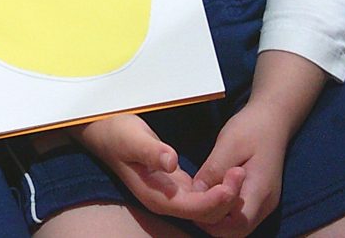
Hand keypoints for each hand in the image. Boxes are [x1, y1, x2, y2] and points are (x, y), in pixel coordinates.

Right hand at [77, 114, 244, 225]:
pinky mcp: (176, 184)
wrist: (103, 130)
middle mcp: (165, 201)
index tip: (232, 181)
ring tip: (240, 173)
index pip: (195, 208)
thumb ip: (151, 151)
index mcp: (156, 196)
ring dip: (225, 196)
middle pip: (205, 214)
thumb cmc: (116, 133)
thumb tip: (171, 161)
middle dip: (227, 199)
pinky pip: (203, 196)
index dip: (216, 199)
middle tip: (241, 172)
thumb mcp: (132, 138)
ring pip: (206, 207)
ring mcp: (171, 194)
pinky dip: (218, 190)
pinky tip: (230, 176)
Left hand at [192, 103, 288, 236]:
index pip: (238, 226)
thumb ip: (214, 170)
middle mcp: (265, 204)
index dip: (212, 221)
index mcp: (260, 191)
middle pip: (237, 231)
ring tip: (198, 194)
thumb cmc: (252, 128)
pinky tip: (209, 191)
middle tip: (190, 200)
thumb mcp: (229, 144)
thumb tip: (195, 193)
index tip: (193, 202)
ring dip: (216, 216)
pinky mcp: (258, 197)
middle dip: (211, 222)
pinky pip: (239, 214)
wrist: (273, 119)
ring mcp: (263, 203)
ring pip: (237, 225)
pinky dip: (223, 209)